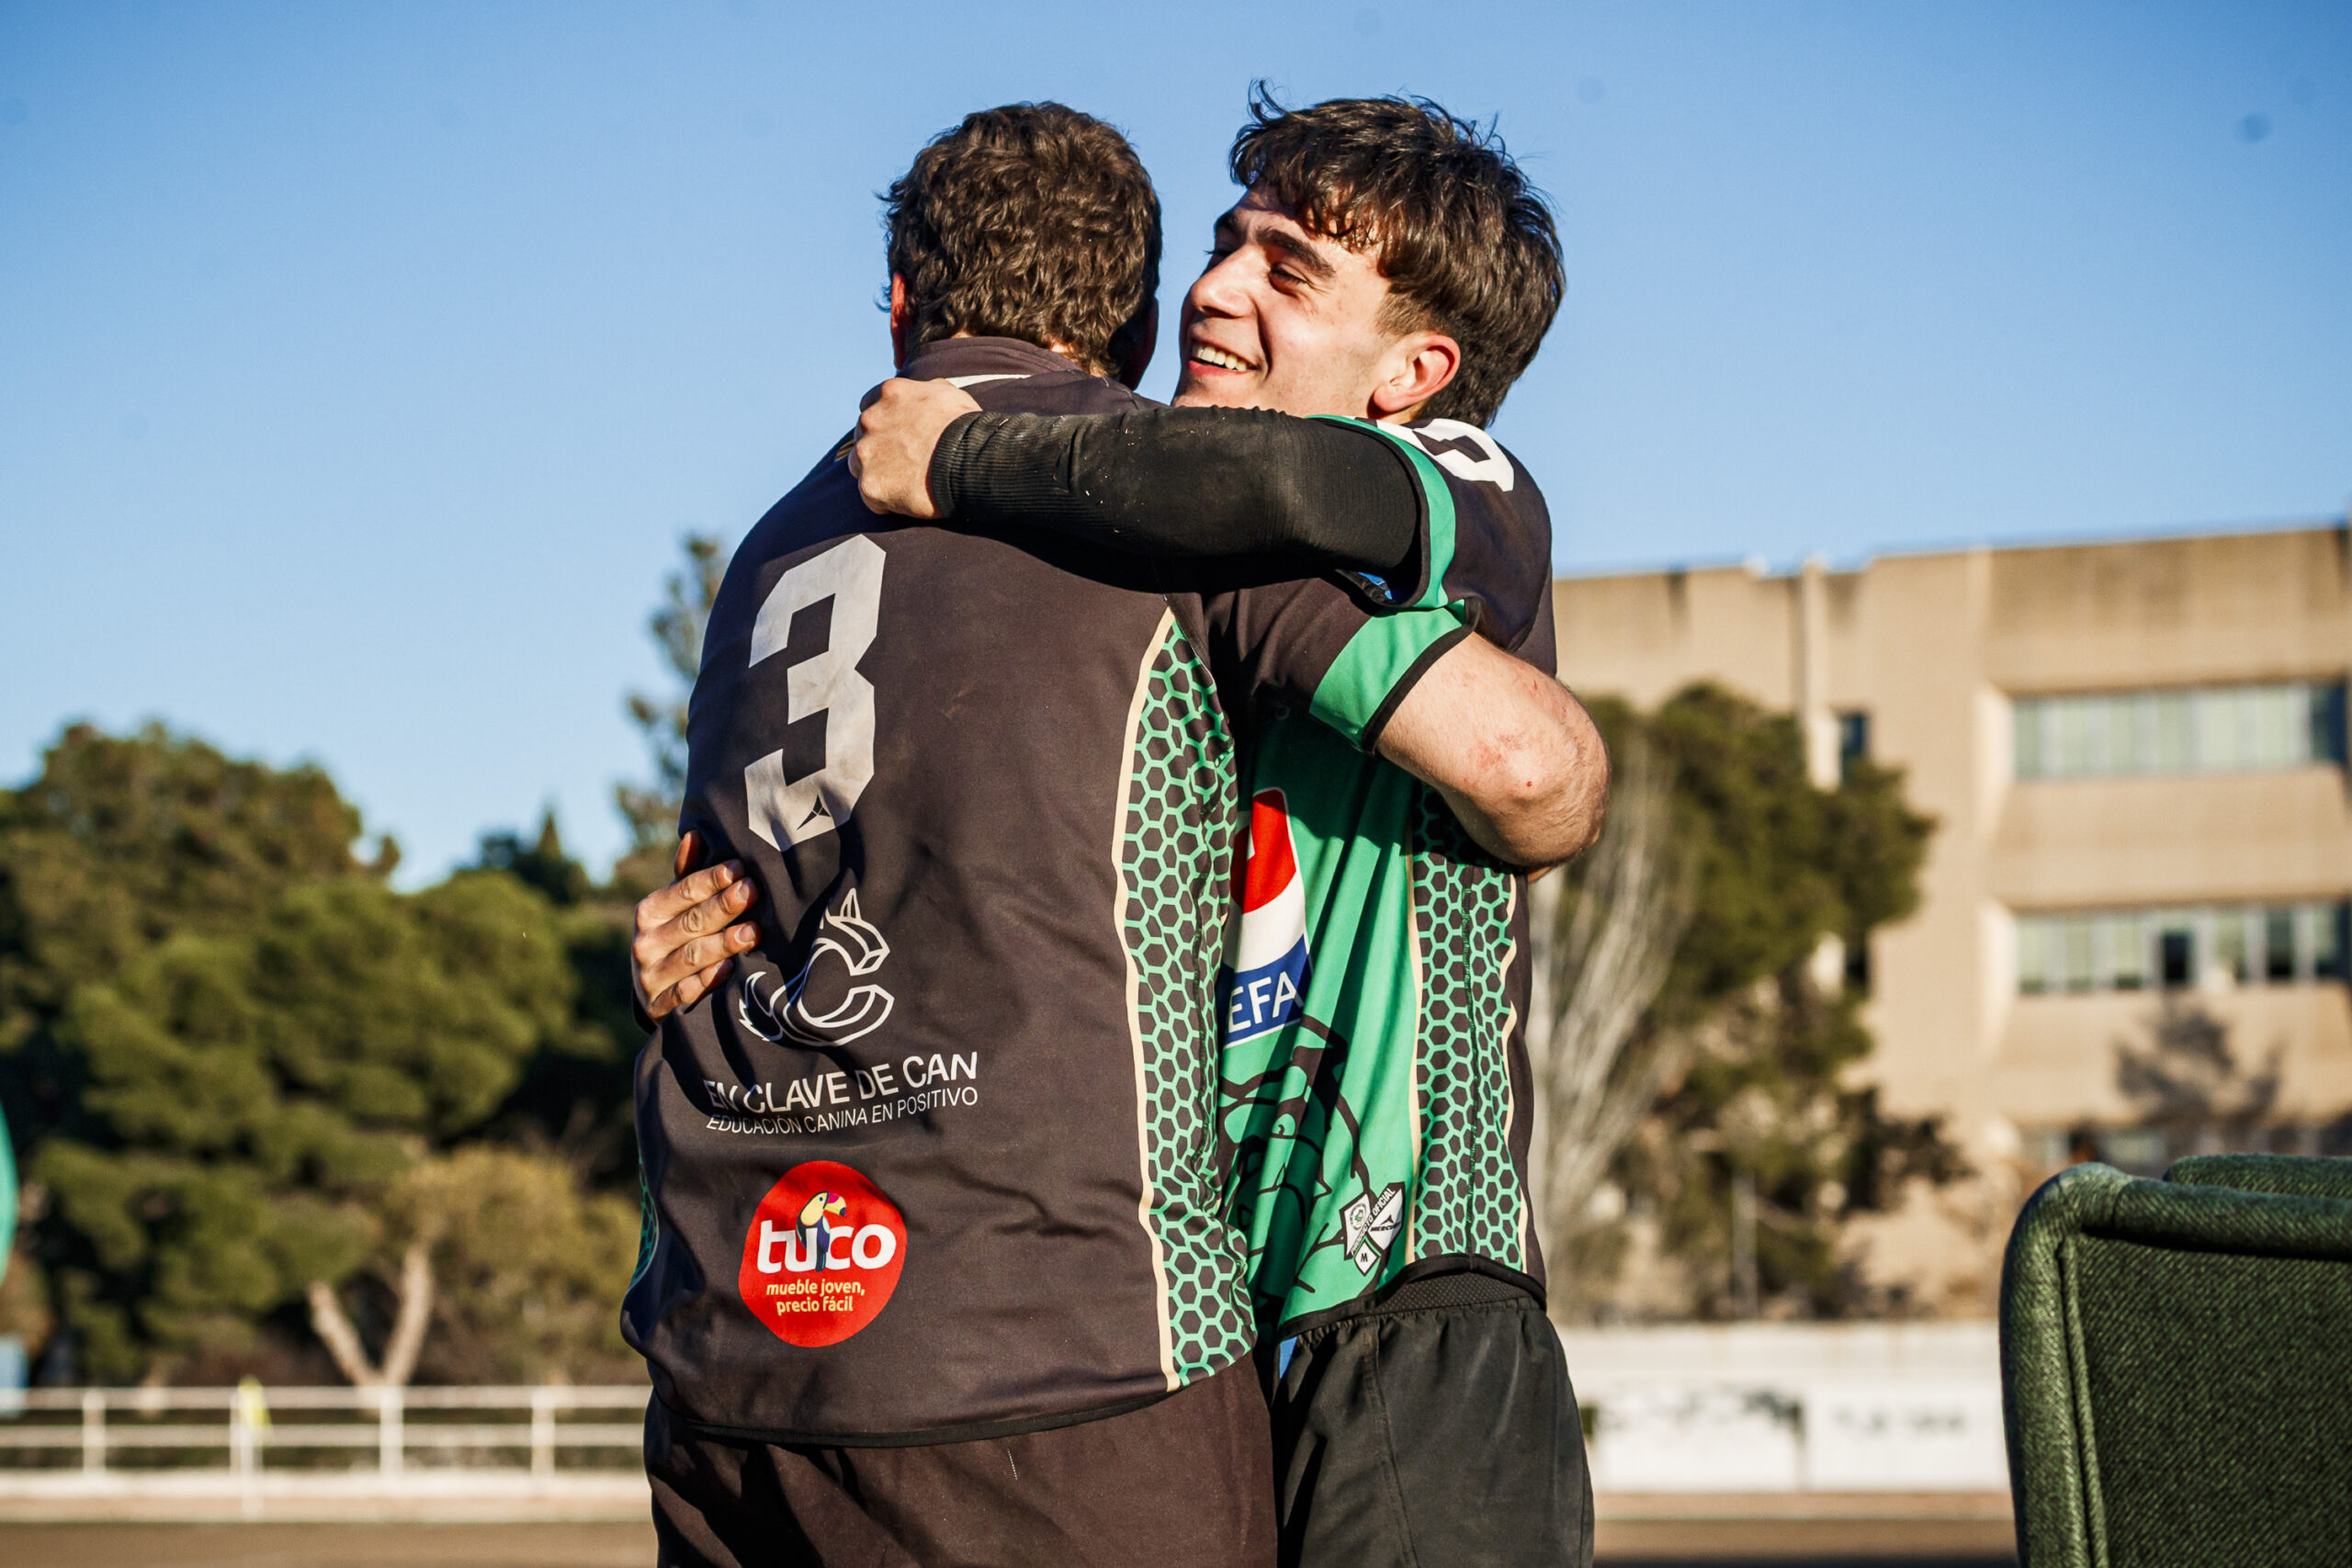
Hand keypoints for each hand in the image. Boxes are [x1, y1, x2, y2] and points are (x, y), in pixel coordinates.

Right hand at [630, 831, 760, 1021]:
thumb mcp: (676, 908)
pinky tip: (731, 970)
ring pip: (692, 957)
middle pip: (692, 922)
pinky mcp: (659, 1007)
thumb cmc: (675, 938)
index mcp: (649, 912)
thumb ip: (686, 876)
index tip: (740, 867)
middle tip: (753, 891)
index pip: (683, 891)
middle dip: (723, 906)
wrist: (654, 994)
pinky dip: (708, 982)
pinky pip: (686, 993)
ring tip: (753, 932)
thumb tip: (695, 834)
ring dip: (723, 943)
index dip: (711, 879)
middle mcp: (644, 943)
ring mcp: (650, 977)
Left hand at [849, 378, 980, 518]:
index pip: (870, 406)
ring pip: (860, 466)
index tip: (900, 437)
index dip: (886, 424)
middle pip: (863, 437)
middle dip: (880, 448)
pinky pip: (871, 496)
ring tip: (906, 483)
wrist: (969, 461)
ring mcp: (866, 453)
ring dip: (878, 473)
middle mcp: (869, 419)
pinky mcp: (870, 485)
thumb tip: (927, 391)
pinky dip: (886, 499)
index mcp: (888, 394)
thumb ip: (927, 390)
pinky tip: (908, 499)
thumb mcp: (950, 394)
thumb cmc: (966, 428)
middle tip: (906, 462)